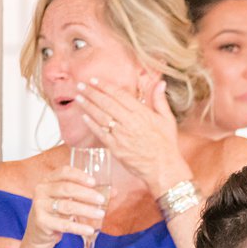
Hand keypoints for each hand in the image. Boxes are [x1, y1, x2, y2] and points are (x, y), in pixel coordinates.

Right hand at [22, 165, 105, 247]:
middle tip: (101, 200)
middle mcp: (42, 190)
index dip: (79, 175)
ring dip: (86, 210)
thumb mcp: (69, 200)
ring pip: (66, 206)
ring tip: (100, 214)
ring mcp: (39, 206)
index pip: (63, 172)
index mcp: (48, 180)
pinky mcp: (41, 221)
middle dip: (86, 194)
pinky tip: (90, 229)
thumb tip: (114, 192)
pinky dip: (79, 227)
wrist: (39, 232)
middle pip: (66, 188)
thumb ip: (88, 194)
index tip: (94, 182)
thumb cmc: (57, 212)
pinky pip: (64, 224)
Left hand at [74, 79, 189, 195]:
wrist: (163, 167)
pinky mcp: (116, 148)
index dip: (105, 86)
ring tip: (79, 98)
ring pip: (100, 116)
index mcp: (142, 113)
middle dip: (92, 93)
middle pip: (106, 103)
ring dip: (88, 106)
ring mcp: (121, 135)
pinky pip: (100, 133)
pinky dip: (91, 124)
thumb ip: (161, 100)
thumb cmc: (166, 144)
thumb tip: (161, 83)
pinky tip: (84, 117)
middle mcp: (130, 122)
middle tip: (80, 85)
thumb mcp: (168, 120)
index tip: (94, 80)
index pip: (119, 95)